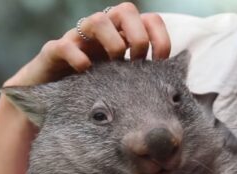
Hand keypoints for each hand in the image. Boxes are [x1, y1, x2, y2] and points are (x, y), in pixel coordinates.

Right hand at [4, 2, 170, 86]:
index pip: (149, 20)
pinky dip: (78, 57)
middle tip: (136, 60)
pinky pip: (65, 44)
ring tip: (113, 63)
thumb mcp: (128, 79)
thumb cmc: (99, 87)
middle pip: (126, 10)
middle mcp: (103, 32)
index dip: (160, 37)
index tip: (160, 60)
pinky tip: (85, 70)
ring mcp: (79, 39)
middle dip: (137, 36)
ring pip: (97, 20)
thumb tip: (181, 75)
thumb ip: (149, 73)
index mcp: (124, 36)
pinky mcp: (55, 52)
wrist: (57, 101)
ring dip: (112, 42)